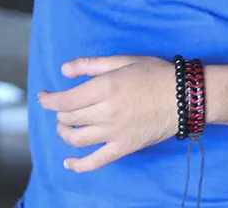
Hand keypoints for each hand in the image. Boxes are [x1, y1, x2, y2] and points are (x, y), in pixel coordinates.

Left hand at [37, 56, 176, 173]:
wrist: (184, 97)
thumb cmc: (154, 74)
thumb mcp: (122, 60)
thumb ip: (90, 65)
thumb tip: (64, 71)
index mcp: (105, 88)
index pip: (65, 100)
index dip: (48, 100)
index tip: (43, 97)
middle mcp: (106, 112)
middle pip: (68, 118)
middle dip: (59, 113)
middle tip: (63, 107)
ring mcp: (115, 133)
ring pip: (76, 139)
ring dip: (64, 133)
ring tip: (65, 127)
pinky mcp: (124, 148)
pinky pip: (96, 161)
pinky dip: (79, 165)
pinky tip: (68, 163)